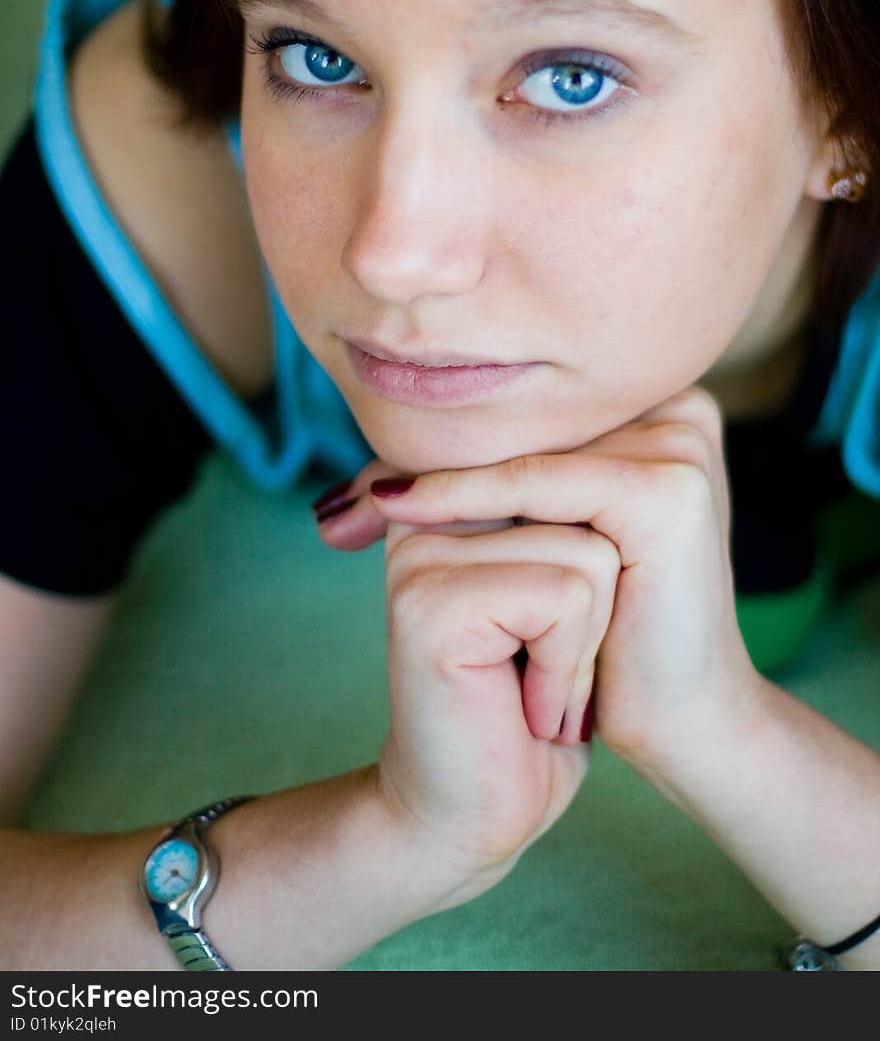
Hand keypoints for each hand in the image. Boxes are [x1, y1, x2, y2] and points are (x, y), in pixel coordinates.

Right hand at [313, 464, 618, 896]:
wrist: (485, 812)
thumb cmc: (540, 700)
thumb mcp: (564, 581)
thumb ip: (560, 503)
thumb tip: (602, 441)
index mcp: (447, 484)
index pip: (567, 459)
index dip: (603, 545)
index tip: (563, 619)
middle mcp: (424, 502)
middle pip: (584, 497)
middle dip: (599, 595)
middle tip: (553, 662)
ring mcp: (420, 549)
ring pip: (586, 550)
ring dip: (587, 642)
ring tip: (542, 689)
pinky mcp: (430, 600)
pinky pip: (565, 595)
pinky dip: (570, 667)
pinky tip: (531, 708)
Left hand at [317, 387, 755, 786]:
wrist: (682, 720)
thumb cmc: (611, 632)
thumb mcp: (550, 542)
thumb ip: (492, 487)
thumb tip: (355, 489)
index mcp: (661, 404)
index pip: (531, 415)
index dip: (445, 445)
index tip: (360, 487)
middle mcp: (678, 407)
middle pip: (526, 425)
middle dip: (432, 461)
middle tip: (341, 503)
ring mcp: (679, 443)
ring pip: (526, 449)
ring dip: (442, 479)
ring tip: (368, 507)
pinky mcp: (664, 487)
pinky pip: (538, 483)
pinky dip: (466, 498)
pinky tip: (404, 510)